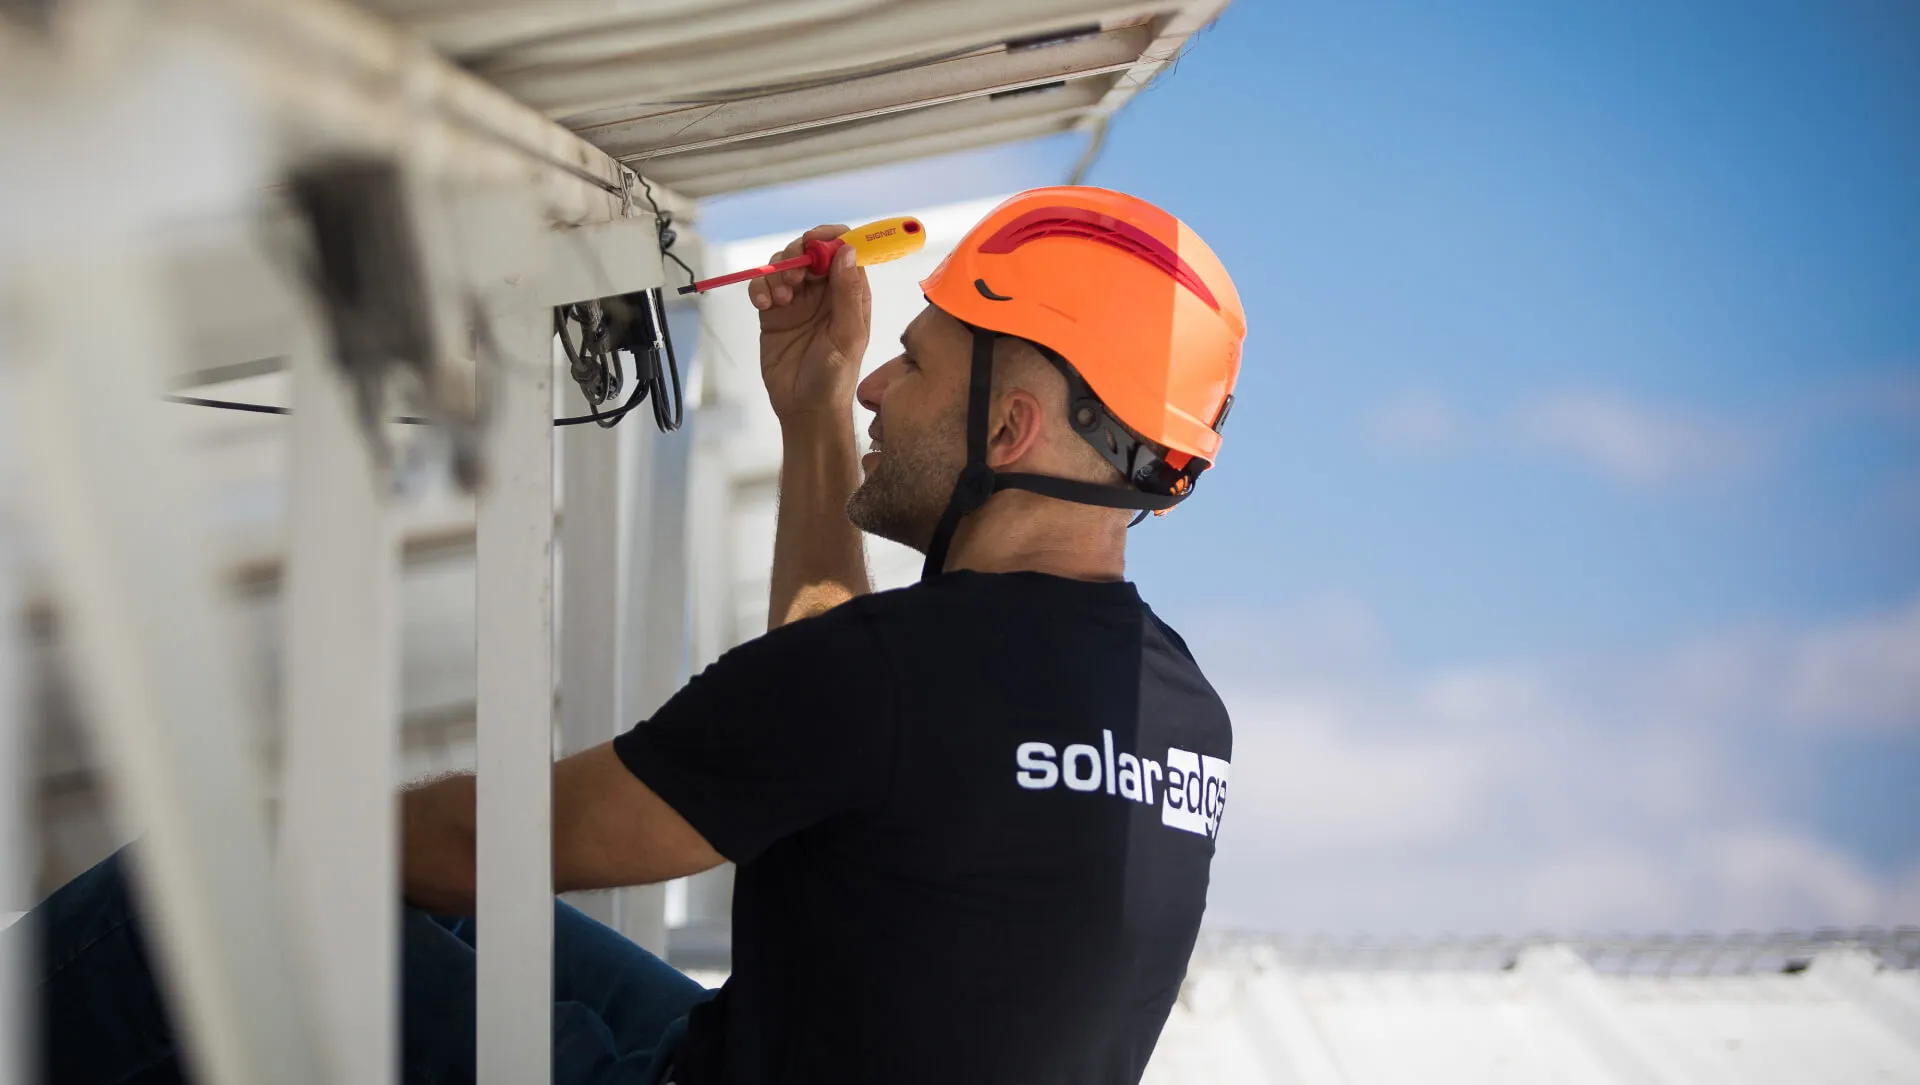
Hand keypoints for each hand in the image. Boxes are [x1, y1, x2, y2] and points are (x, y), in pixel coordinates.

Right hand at [750, 224, 870, 422]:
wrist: (805, 409)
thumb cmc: (835, 377)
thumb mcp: (848, 335)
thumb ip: (848, 293)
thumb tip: (847, 251)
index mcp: (851, 294)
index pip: (845, 250)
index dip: (831, 238)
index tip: (814, 241)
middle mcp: (825, 292)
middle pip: (810, 252)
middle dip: (798, 255)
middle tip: (794, 277)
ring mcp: (798, 301)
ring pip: (784, 265)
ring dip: (778, 273)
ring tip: (780, 298)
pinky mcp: (773, 312)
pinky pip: (763, 285)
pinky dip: (760, 287)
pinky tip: (763, 304)